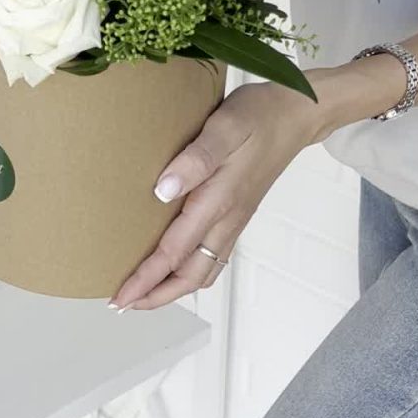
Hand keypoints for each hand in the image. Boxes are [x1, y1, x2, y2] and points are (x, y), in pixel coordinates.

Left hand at [110, 81, 323, 311]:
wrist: (297, 114)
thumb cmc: (259, 116)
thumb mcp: (224, 128)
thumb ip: (194, 160)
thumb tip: (162, 191)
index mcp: (219, 202)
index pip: (174, 253)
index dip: (145, 279)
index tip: (121, 297)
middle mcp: (228, 219)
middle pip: (191, 276)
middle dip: (156, 295)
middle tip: (124, 303)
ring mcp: (235, 219)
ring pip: (203, 270)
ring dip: (173, 287)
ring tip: (145, 291)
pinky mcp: (238, 213)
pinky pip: (212, 255)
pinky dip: (189, 269)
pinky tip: (175, 262)